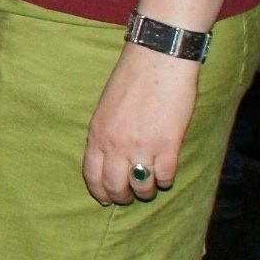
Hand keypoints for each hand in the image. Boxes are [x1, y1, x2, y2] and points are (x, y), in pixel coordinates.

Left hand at [83, 42, 199, 204]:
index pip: (91, 174)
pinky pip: (165, 176)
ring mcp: (141, 147)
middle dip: (122, 197)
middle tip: (130, 196)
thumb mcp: (105, 107)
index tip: (106, 198)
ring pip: (141, 187)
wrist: (157, 60)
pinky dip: (166, 180)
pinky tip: (167, 174)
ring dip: (146, 191)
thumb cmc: (131, 78)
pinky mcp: (167, 145)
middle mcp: (115, 145)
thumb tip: (109, 155)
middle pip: (115, 186)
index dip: (99, 191)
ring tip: (150, 187)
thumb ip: (105, 132)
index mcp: (96, 134)